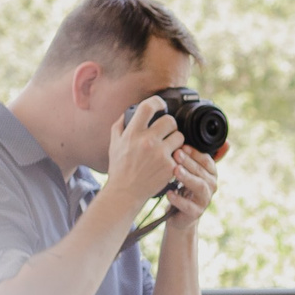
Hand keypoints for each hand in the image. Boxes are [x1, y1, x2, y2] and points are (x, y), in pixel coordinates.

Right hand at [103, 94, 183, 211]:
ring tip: (167, 147)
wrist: (125, 192)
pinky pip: (180, 154)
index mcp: (132, 134)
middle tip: (166, 132)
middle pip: (170, 121)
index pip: (148, 107)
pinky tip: (166, 162)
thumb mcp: (114, 143)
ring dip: (175, 140)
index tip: (161, 105)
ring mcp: (160, 155)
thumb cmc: (120, 168)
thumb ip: (121, 125)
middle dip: (170, 125)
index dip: (157, 102)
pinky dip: (176, 157)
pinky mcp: (170, 166)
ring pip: (179, 137)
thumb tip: (131, 110)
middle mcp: (147, 142)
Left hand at [164, 147, 220, 229]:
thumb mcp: (189, 171)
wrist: (179, 216)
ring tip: (175, 170)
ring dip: (187, 177)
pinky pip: (189, 206)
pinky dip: (179, 199)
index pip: (207, 160)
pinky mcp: (196, 213)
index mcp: (211, 173)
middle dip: (189, 161)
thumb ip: (196, 156)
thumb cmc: (183, 189)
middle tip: (176, 153)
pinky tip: (169, 193)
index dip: (196, 153)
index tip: (182, 145)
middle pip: (203, 171)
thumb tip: (211, 138)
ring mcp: (204, 200)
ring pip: (199, 186)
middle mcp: (211, 185)